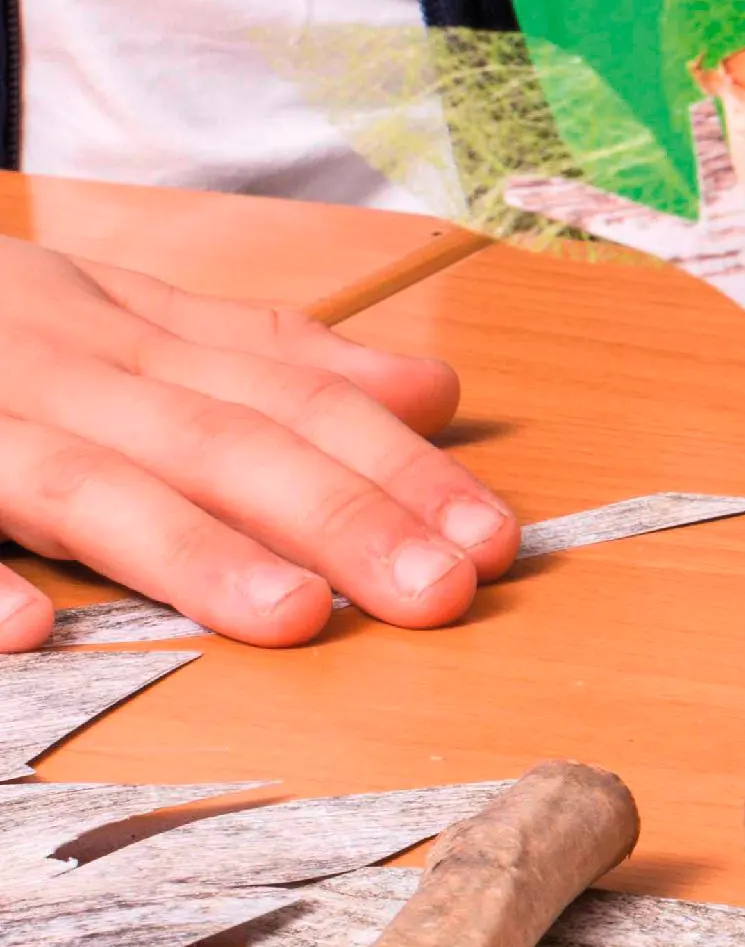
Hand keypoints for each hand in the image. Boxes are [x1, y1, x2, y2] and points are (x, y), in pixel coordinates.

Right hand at [0, 240, 517, 649]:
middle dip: (338, 515)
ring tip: (292, 617)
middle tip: (441, 593)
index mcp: (122, 334)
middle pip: (214, 440)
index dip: (398, 466)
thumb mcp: (120, 312)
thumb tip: (434, 387)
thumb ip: (269, 356)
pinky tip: (28, 633)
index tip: (496, 539)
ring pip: (81, 483)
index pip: (290, 398)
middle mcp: (53, 368)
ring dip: (187, 551)